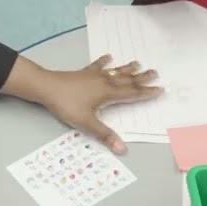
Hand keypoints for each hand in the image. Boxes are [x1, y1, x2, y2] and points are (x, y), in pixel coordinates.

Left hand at [39, 55, 160, 153]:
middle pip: (127, 80)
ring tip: (138, 63)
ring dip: (127, 69)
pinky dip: (104, 62)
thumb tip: (122, 148)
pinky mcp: (83, 73)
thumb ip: (104, 135)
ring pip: (115, 72)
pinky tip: (108, 57)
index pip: (131, 94)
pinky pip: (97, 66)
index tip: (160, 89)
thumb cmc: (66, 105)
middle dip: (142, 78)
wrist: (46, 87)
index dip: (146, 93)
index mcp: (108, 94)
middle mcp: (104, 82)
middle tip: (155, 73)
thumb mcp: (86, 123)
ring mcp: (93, 76)